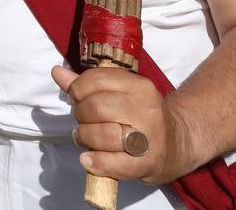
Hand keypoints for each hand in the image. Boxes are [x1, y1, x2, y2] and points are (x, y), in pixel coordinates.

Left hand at [53, 65, 195, 185]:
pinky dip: (96, 162)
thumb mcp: (119, 94)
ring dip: (85, 137)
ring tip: (84, 138)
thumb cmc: (141, 116)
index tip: (77, 99)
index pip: (95, 80)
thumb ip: (87, 84)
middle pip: (97, 107)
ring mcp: (150, 137)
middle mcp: (147, 109)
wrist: (179, 144)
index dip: (77, 90)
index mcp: (139, 86)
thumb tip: (57, 71)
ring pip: (103, 134)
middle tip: (83, 121)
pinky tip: (88, 159)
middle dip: (81, 115)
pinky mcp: (149, 162)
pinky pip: (115, 163)